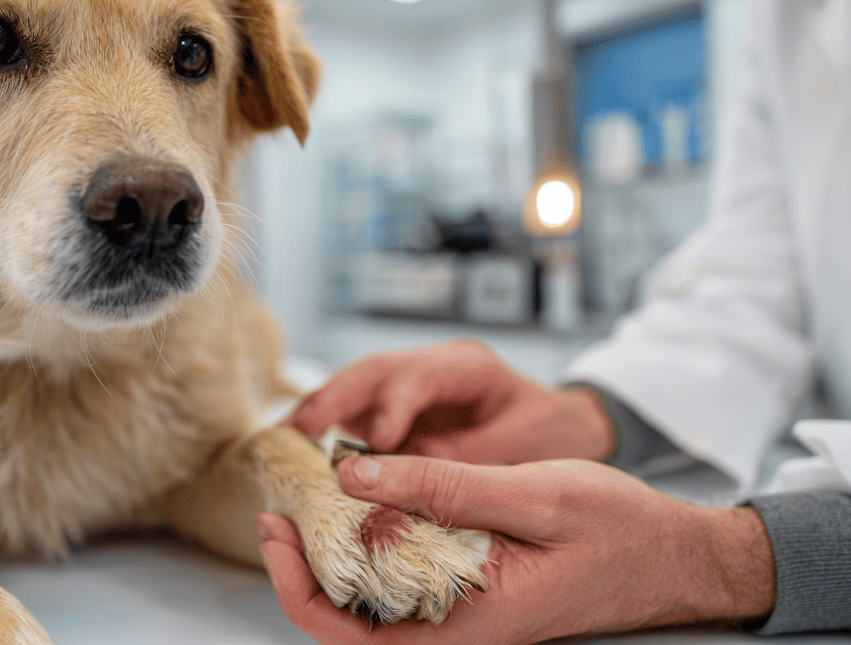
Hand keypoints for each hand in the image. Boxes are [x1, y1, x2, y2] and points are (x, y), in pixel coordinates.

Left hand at [258, 455, 774, 644]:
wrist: (677, 556)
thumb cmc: (620, 531)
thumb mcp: (534, 493)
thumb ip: (445, 485)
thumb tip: (357, 475)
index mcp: (471, 624)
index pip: (355, 637)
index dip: (299, 591)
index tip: (277, 535)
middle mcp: (460, 628)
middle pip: (352, 621)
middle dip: (304, 568)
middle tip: (280, 507)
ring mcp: (466, 612)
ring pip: (375, 600)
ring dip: (336, 554)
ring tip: (312, 498)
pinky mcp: (474, 591)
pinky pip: (408, 580)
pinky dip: (376, 544)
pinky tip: (368, 503)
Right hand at [286, 339, 614, 463]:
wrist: (566, 428)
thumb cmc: (550, 435)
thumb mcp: (519, 450)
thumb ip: (464, 463)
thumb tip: (407, 484)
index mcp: (467, 367)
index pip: (418, 376)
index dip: (392, 405)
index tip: (375, 442)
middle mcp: (430, 367)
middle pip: (374, 372)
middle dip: (333, 399)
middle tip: (298, 430)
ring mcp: (410, 385)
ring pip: (356, 388)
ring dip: (320, 412)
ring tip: (284, 442)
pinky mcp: (398, 409)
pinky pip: (356, 414)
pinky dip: (329, 431)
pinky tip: (300, 453)